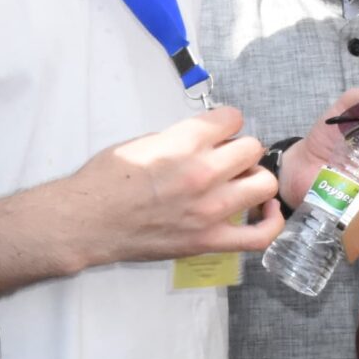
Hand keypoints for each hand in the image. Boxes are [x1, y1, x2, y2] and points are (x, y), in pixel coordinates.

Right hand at [68, 105, 281, 265]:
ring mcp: (210, 210)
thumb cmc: (105, 180)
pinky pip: (260, 235)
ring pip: (265, 184)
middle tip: (225, 158)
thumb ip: (181, 137)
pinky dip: (271, 221)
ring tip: (239, 182)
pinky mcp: (209, 240)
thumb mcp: (143, 140)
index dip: (225, 123)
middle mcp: (203, 173)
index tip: (219, 131)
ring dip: (254, 179)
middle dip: (240, 148)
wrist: (88, 221)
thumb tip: (206, 139)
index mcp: (185, 142)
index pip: (233, 118)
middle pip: (253, 147)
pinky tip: (265, 210)